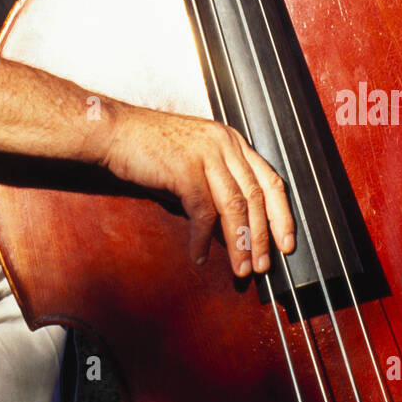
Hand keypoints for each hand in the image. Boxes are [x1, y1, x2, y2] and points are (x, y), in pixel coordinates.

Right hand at [99, 105, 295, 275]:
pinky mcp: (185, 169)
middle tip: (263, 266)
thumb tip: (232, 228)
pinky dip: (203, 238)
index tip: (286, 243)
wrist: (115, 132)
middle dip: (262, 237)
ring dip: (240, 243)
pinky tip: (200, 255)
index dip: (282, 215)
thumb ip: (216, 187)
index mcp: (231, 141)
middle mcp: (224, 144)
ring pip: (235, 207)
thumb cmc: (150, 148)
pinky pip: (203, 212)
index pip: (270, 180)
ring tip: (241, 269)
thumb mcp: (194, 161)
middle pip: (256, 197)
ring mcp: (206, 154)